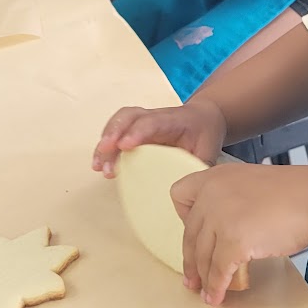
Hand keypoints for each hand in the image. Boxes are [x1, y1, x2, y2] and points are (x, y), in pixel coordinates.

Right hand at [92, 99, 227, 176]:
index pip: (153, 122)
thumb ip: (199, 169)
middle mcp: (155, 116)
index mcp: (175, 120)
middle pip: (129, 117)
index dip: (138, 132)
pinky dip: (106, 147)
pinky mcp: (134, 129)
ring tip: (98, 166)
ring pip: (119, 122)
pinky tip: (100, 165)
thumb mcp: (209, 151)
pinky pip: (116, 132)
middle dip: (113, 133)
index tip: (125, 146)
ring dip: (105, 142)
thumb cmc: (205, 134)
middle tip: (105, 154)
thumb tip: (190, 191)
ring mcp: (142, 121)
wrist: (204, 117)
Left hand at [173, 163, 307, 305]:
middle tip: (192, 278)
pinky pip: (218, 271)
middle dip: (190, 260)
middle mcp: (212, 195)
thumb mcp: (251, 183)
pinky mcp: (233, 242)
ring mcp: (221, 218)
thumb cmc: (293, 194)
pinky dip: (216, 288)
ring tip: (206, 292)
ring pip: (202, 256)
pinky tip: (218, 296)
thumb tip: (222, 229)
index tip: (197, 233)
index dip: (185, 218)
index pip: (180, 194)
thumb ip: (231, 198)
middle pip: (190, 234)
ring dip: (202, 278)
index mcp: (215, 177)